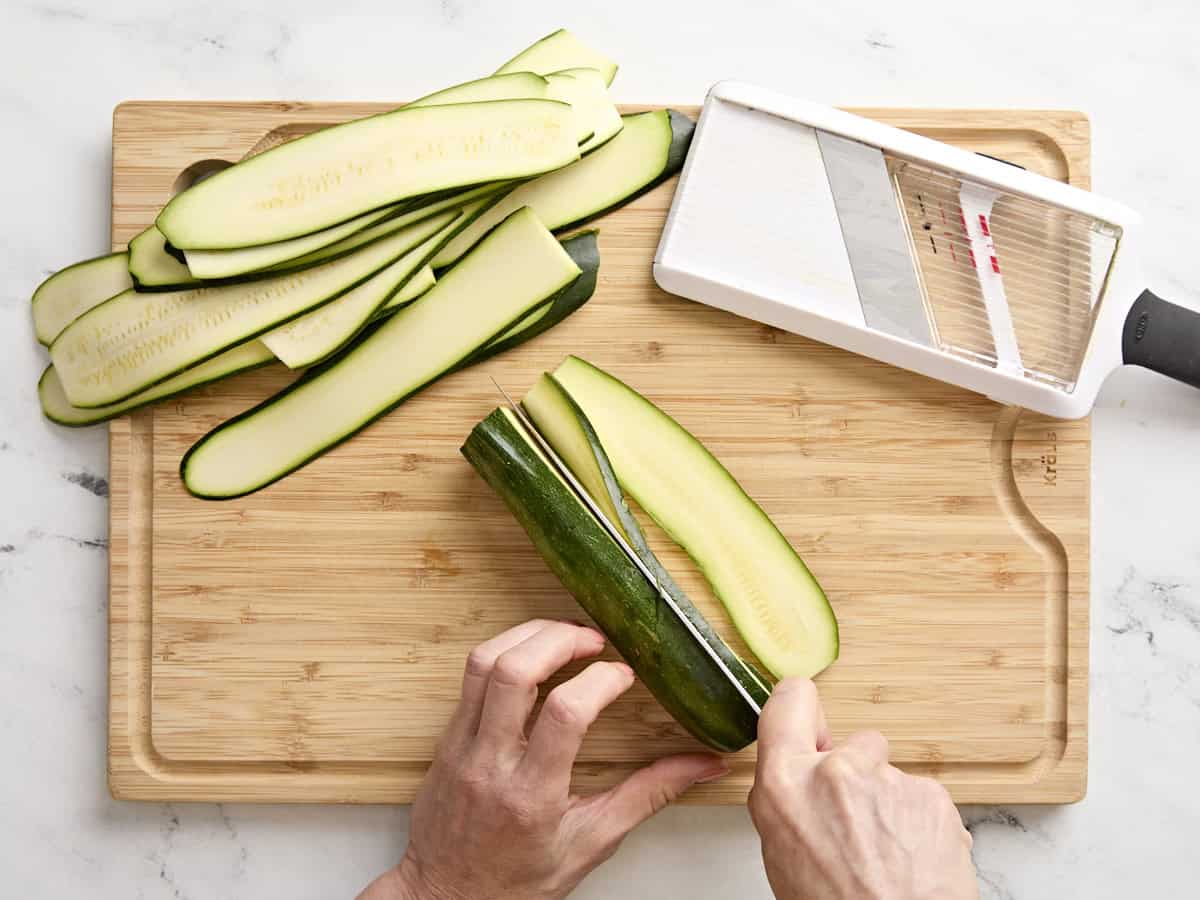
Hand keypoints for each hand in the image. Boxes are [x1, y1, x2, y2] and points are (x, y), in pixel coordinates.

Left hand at [359, 619, 728, 899]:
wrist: (447, 898)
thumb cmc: (518, 881)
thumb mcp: (593, 843)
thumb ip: (648, 796)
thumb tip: (702, 765)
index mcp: (533, 794)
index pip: (566, 714)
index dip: (601, 681)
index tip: (624, 675)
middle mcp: (491, 763)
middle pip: (516, 672)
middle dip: (560, 639)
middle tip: (593, 639)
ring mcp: (462, 747)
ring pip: (484, 664)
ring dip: (528, 635)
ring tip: (563, 636)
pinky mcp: (446, 738)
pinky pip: (468, 677)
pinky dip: (503, 652)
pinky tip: (531, 655)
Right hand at [748, 679, 977, 899]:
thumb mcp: (781, 851)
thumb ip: (789, 797)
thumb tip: (801, 774)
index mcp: (786, 785)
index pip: (789, 702)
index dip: (800, 708)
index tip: (806, 715)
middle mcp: (837, 771)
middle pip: (853, 743)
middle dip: (857, 773)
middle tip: (855, 825)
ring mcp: (890, 781)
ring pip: (891, 776)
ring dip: (889, 805)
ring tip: (885, 855)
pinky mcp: (933, 795)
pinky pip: (922, 798)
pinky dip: (919, 824)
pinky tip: (910, 860)